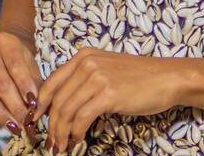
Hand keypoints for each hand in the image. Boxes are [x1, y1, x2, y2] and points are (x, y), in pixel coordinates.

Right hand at [0, 30, 41, 138]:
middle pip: (1, 83)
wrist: (2, 54)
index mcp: (5, 42)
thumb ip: (36, 86)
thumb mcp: (32, 67)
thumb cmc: (22, 64)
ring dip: (0, 115)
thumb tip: (36, 110)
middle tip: (26, 123)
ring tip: (14, 129)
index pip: (16, 65)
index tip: (35, 105)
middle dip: (15, 106)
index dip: (25, 86)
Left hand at [36, 48, 184, 152]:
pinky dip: (76, 133)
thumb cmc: (139, 78)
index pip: (51, 83)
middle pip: (57, 100)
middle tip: (50, 143)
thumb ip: (84, 81)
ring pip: (66, 111)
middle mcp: (87, 64)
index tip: (37, 123)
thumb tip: (62, 106)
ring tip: (61, 146)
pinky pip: (82, 118)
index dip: (41, 106)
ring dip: (61, 133)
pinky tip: (78, 140)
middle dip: (51, 126)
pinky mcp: (108, 94)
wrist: (167, 78)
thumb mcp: (106, 70)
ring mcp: (98, 78)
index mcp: (83, 57)